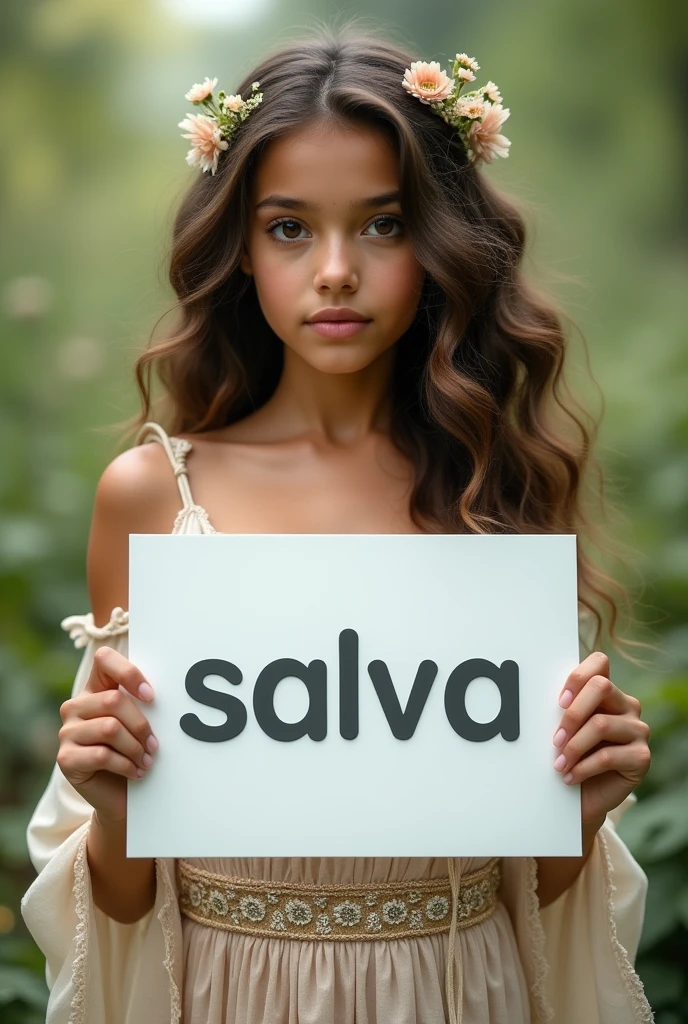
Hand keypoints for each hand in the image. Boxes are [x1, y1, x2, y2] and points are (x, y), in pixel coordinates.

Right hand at [58, 646, 158, 824]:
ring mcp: (67, 732)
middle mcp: (75, 706)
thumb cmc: (133, 752)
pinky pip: (102, 755)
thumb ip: (142, 703)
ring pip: (110, 728)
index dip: (129, 672)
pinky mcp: (65, 758)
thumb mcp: (138, 723)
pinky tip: (136, 772)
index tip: (151, 696)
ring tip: (146, 760)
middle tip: (154, 745)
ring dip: (135, 747)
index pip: (104, 659)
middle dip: (141, 724)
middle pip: (113, 700)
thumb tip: (173, 692)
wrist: (119, 796)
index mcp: (94, 689)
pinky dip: (126, 765)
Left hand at [552, 651, 650, 826]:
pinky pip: (607, 756)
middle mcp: (627, 705)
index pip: (599, 663)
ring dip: (573, 746)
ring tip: (558, 764)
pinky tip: (569, 776)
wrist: (584, 798)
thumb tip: (533, 695)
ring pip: (600, 724)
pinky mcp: (642, 757)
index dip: (577, 676)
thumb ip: (562, 709)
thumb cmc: (571, 756)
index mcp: (607, 692)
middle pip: (601, 687)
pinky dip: (582, 767)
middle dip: (572, 713)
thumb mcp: (564, 729)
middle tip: (554, 739)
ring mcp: (638, 730)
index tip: (559, 701)